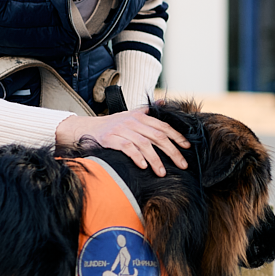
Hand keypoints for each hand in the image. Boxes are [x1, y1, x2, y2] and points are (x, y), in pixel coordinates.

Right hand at [56, 108, 189, 175]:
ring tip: (162, 172)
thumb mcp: (130, 114)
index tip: (187, 147)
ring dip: (155, 160)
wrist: (87, 128)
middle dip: (172, 151)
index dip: (176, 136)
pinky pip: (127, 148)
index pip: (163, 125)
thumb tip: (164, 102)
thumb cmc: (112, 125)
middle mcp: (132, 121)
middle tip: (182, 164)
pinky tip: (143, 166)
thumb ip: (147, 112)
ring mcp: (121, 129)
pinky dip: (136, 157)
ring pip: (144, 144)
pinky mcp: (110, 139)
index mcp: (140, 116)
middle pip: (157, 136)